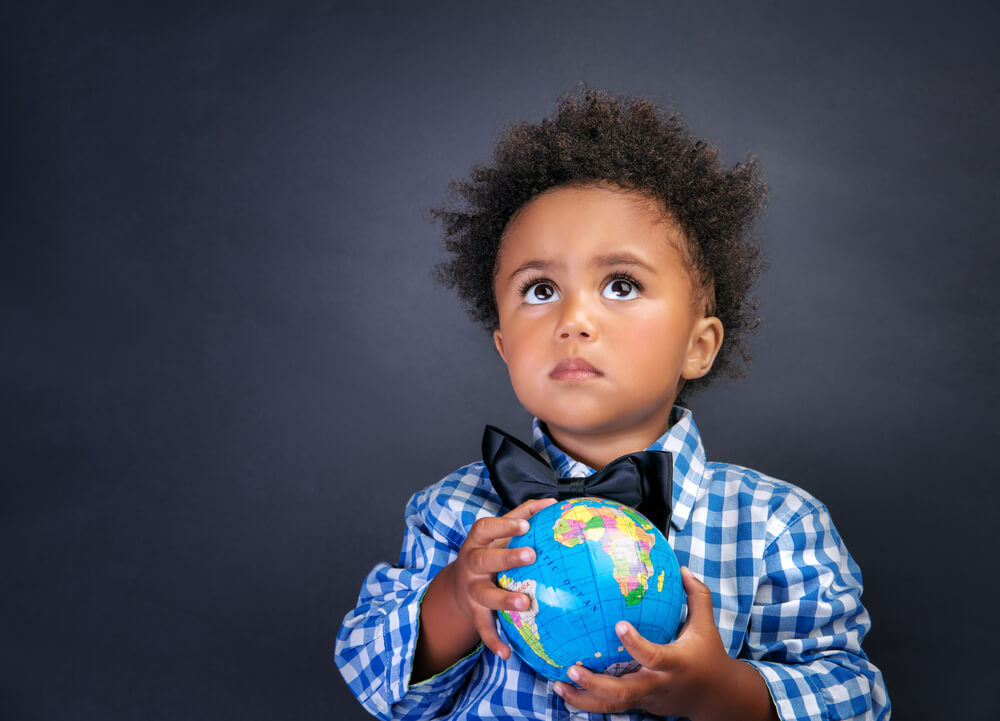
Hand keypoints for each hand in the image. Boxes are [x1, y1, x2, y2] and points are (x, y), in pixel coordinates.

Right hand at [450, 497, 556, 658]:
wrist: (458, 583)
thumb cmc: (489, 551)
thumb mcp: (499, 533)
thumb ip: (522, 515)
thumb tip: (551, 502)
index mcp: (477, 541)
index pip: (486, 528)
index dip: (504, 526)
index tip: (526, 525)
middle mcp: (471, 564)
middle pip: (484, 559)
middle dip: (506, 557)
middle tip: (531, 555)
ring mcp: (471, 589)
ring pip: (484, 595)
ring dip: (503, 598)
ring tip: (525, 602)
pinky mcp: (473, 612)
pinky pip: (482, 628)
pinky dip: (493, 641)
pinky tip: (506, 654)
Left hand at [553, 567, 771, 720]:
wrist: (717, 698)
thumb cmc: (709, 655)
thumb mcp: (706, 625)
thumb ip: (696, 596)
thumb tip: (681, 568)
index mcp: (675, 663)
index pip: (654, 656)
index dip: (636, 643)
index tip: (618, 625)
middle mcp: (658, 684)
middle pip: (625, 691)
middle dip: (597, 683)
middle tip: (573, 667)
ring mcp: (648, 698)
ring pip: (614, 705)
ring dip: (584, 698)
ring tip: (558, 685)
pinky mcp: (642, 705)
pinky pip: (613, 706)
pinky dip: (588, 702)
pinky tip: (566, 691)